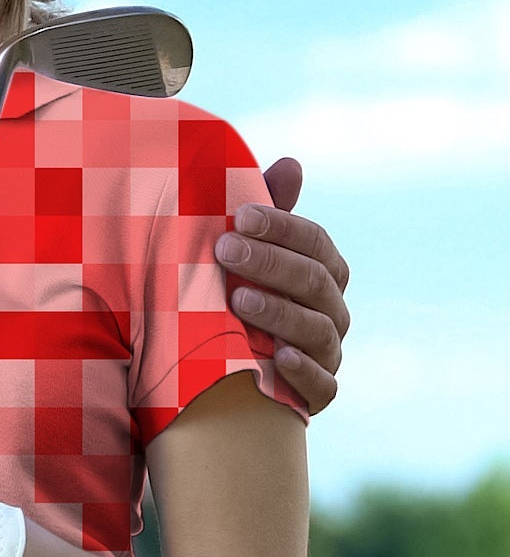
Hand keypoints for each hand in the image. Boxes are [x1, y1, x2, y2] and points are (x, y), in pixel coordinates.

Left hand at [215, 157, 349, 414]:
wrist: (223, 365)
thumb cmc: (238, 292)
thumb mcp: (246, 252)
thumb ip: (268, 212)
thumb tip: (292, 163)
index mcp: (322, 270)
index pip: (315, 242)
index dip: (281, 226)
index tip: (238, 215)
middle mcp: (332, 310)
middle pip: (314, 282)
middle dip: (270, 263)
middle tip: (224, 250)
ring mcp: (327, 352)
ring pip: (317, 330)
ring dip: (279, 313)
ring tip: (238, 300)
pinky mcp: (317, 393)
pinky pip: (323, 386)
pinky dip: (304, 372)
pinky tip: (278, 357)